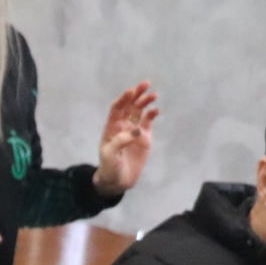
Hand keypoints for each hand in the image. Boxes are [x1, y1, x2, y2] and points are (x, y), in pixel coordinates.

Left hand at [93, 81, 159, 195]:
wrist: (118, 181)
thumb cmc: (109, 167)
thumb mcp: (110, 154)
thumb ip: (121, 140)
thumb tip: (137, 130)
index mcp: (111, 126)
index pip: (117, 107)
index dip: (124, 98)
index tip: (131, 91)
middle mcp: (123, 125)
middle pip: (130, 105)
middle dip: (137, 93)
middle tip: (145, 84)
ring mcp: (135, 130)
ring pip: (140, 111)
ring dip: (145, 101)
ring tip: (153, 95)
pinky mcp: (145, 137)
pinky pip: (149, 122)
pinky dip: (152, 114)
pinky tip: (156, 110)